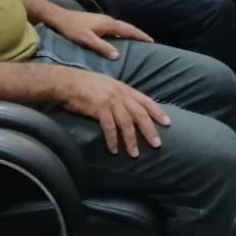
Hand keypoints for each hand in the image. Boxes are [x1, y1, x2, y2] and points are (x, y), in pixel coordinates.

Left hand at [50, 10, 152, 58]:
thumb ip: (102, 47)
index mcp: (108, 24)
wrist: (59, 17)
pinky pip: (115, 27)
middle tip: (149, 41)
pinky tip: (120, 38)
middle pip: (127, 27)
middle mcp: (108, 20)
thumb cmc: (72, 29)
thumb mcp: (86, 39)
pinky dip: (122, 32)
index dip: (140, 35)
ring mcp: (103, 20)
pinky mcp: (98, 22)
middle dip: (138, 34)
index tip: (151, 41)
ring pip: (121, 26)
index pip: (128, 30)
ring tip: (138, 41)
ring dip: (131, 32)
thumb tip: (117, 55)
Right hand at [53, 71, 169, 155]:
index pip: (146, 101)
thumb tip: (128, 108)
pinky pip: (109, 127)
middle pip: (140, 114)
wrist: (67, 81)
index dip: (157, 112)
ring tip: (134, 154)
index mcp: (124, 88)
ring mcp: (111, 100)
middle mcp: (120, 93)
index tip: (167, 123)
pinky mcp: (99, 108)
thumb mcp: (108, 86)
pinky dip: (113, 140)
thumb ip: (119, 95)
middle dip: (150, 130)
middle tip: (157, 144)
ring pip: (127, 123)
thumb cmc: (85, 84)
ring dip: (131, 140)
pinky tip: (113, 150)